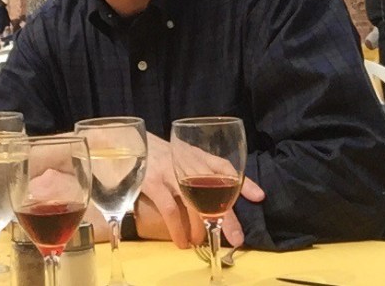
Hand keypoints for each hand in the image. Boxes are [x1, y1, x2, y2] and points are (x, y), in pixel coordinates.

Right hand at [132, 134, 263, 248]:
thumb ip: (196, 167)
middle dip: (227, 217)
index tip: (259, 196)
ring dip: (202, 228)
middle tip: (236, 238)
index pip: (224, 166)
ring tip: (202, 242)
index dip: (243, 181)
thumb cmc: (154, 152)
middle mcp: (187, 163)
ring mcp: (171, 173)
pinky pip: (171, 211)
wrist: (125, 142)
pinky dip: (178, 230)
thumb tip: (217, 191)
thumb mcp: (179, 154)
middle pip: (214, 191)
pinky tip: (181, 241)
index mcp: (195, 155)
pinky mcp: (154, 183)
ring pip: (195, 204)